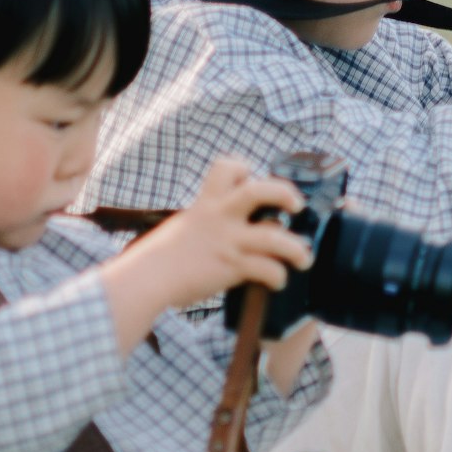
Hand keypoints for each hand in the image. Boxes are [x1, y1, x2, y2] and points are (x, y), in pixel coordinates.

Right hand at [99, 158, 311, 348]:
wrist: (146, 278)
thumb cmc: (159, 258)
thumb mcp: (184, 227)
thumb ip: (206, 224)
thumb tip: (221, 232)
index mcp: (206, 204)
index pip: (227, 168)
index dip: (244, 170)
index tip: (252, 179)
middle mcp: (219, 217)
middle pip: (259, 191)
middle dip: (285, 194)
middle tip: (297, 206)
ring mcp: (227, 241)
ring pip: (275, 236)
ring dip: (296, 248)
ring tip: (304, 258)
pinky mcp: (231, 267)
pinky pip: (266, 269)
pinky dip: (278, 276)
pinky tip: (278, 283)